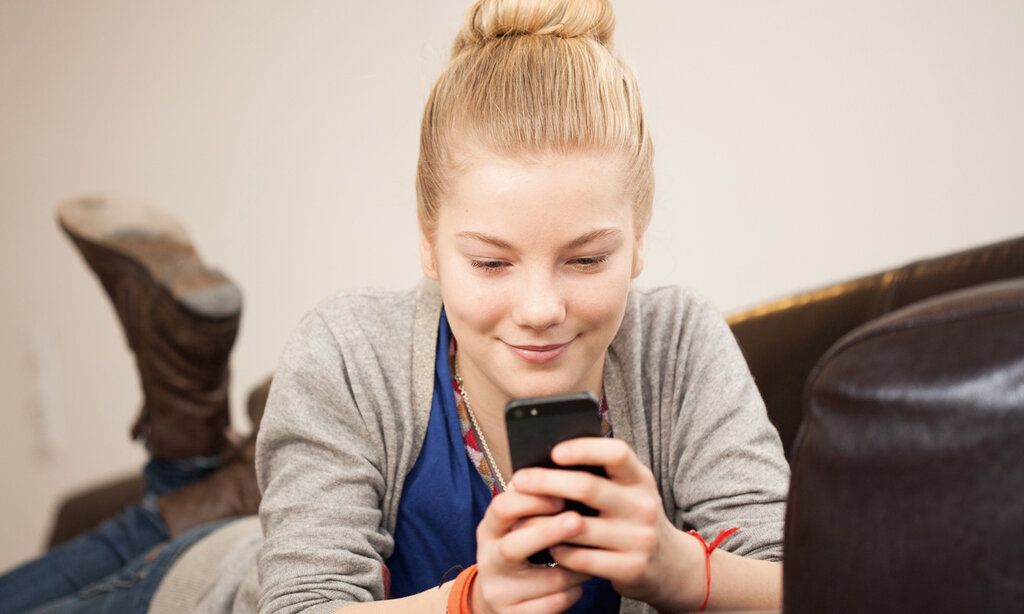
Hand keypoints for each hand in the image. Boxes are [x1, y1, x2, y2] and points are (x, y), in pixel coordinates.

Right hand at [473, 489, 592, 613]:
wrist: (496, 599)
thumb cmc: (516, 549)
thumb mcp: (513, 525)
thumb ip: (530, 502)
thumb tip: (563, 472)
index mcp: (489, 530)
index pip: (502, 508)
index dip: (531, 501)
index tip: (559, 496)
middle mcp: (489, 561)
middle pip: (514, 546)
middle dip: (548, 532)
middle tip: (578, 521)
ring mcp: (499, 592)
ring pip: (546, 580)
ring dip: (576, 566)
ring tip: (594, 553)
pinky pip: (554, 604)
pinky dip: (574, 591)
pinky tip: (580, 581)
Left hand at [509, 438, 703, 611]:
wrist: (670, 566)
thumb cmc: (633, 519)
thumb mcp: (628, 493)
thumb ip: (600, 477)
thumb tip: (545, 462)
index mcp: (641, 479)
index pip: (617, 453)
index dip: (584, 448)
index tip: (554, 451)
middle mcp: (644, 505)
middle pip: (588, 487)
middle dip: (547, 482)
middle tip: (519, 480)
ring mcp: (639, 538)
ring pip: (579, 527)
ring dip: (544, 522)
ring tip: (522, 518)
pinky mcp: (631, 568)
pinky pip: (582, 559)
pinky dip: (560, 551)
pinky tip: (549, 546)